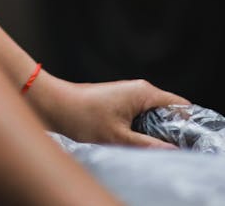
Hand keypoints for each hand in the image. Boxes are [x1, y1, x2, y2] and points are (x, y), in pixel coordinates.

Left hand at [29, 70, 189, 148]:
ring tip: (146, 149)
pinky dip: (142, 131)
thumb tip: (172, 152)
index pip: (179, 105)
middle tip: (164, 151)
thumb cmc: (82, 116)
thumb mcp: (119, 137)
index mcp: (143, 92)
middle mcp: (139, 90)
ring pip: (154, 117)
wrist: (55, 106)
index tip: (185, 144)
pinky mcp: (121, 103)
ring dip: (154, 134)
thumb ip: (148, 145)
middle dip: (170, 132)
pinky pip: (141, 118)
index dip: (186, 125)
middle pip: (169, 112)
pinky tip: (134, 144)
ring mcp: (130, 96)